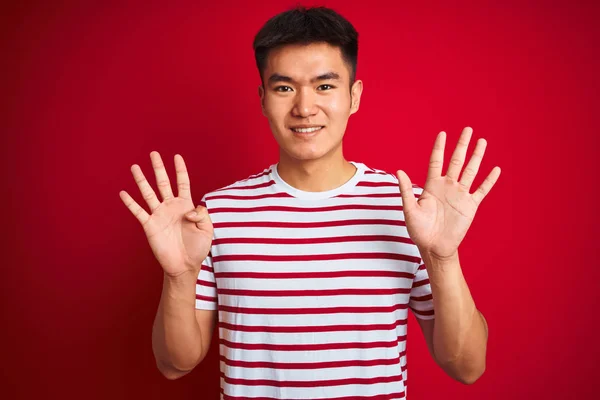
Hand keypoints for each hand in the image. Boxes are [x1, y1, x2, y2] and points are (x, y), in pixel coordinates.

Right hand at [119, 152, 212, 276]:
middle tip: (154, 153)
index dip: (180, 170)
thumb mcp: (207, 229)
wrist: (184, 266)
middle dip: (159, 168)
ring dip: (141, 180)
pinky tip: (123, 193)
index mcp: (186, 206)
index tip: (177, 156)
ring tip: (135, 167)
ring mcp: (159, 215)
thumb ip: (202, 214)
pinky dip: (130, 203)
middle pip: (163, 183)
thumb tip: (189, 209)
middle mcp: (171, 207)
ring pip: (149, 193)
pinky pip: (138, 211)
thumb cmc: (197, 248)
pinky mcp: (149, 226)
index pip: (183, 183)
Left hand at [396, 127, 500, 260]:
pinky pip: (481, 190)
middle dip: (462, 145)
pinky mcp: (470, 206)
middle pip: (456, 161)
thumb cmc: (419, 230)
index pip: (436, 161)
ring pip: (470, 171)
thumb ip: (406, 190)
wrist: (433, 247)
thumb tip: (399, 171)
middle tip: (468, 129)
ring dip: (476, 156)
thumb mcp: (409, 209)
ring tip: (482, 141)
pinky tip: (496, 169)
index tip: (443, 133)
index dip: (439, 148)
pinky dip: (489, 180)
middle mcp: (447, 187)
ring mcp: (460, 195)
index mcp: (432, 185)